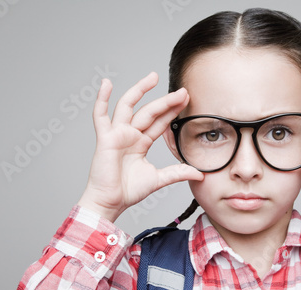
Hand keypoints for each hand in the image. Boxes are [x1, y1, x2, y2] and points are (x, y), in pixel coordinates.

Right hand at [78, 72, 203, 221]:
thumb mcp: (158, 179)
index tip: (186, 99)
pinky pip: (100, 115)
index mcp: (141, 142)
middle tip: (182, 91)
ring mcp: (117, 134)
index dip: (172, 111)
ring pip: (128, 106)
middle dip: (166, 101)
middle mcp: (129, 135)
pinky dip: (101, 99)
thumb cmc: (128, 191)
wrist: (110, 202)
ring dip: (139, 90)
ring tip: (152, 77)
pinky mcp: (105, 138)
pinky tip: (106, 84)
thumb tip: (200, 174)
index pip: (159, 122)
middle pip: (149, 111)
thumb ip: (178, 173)